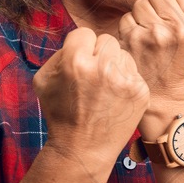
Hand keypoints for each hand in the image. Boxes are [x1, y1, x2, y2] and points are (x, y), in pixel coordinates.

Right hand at [33, 27, 148, 176]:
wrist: (83, 149)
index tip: (80, 63)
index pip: (85, 33)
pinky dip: (125, 82)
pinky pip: (133, 72)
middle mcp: (102, 66)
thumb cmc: (60, 114)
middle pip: (107, 40)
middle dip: (99, 54)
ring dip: (114, 66)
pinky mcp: (140, 90)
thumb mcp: (43, 81)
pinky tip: (115, 98)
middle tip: (93, 76)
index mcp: (75, 60)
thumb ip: (60, 53)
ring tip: (103, 89)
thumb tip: (79, 39)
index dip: (81, 47)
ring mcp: (124, 79)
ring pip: (123, 54)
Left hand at [118, 0, 183, 132]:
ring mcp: (155, 34)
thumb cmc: (177, 58)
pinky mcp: (133, 40)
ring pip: (140, 3)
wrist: (162, 95)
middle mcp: (180, 28)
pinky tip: (137, 42)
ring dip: (142, 16)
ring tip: (149, 36)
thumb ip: (183, 6)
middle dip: (157, 7)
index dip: (175, 2)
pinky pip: (126, 17)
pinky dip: (129, 27)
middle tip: (160, 29)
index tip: (176, 19)